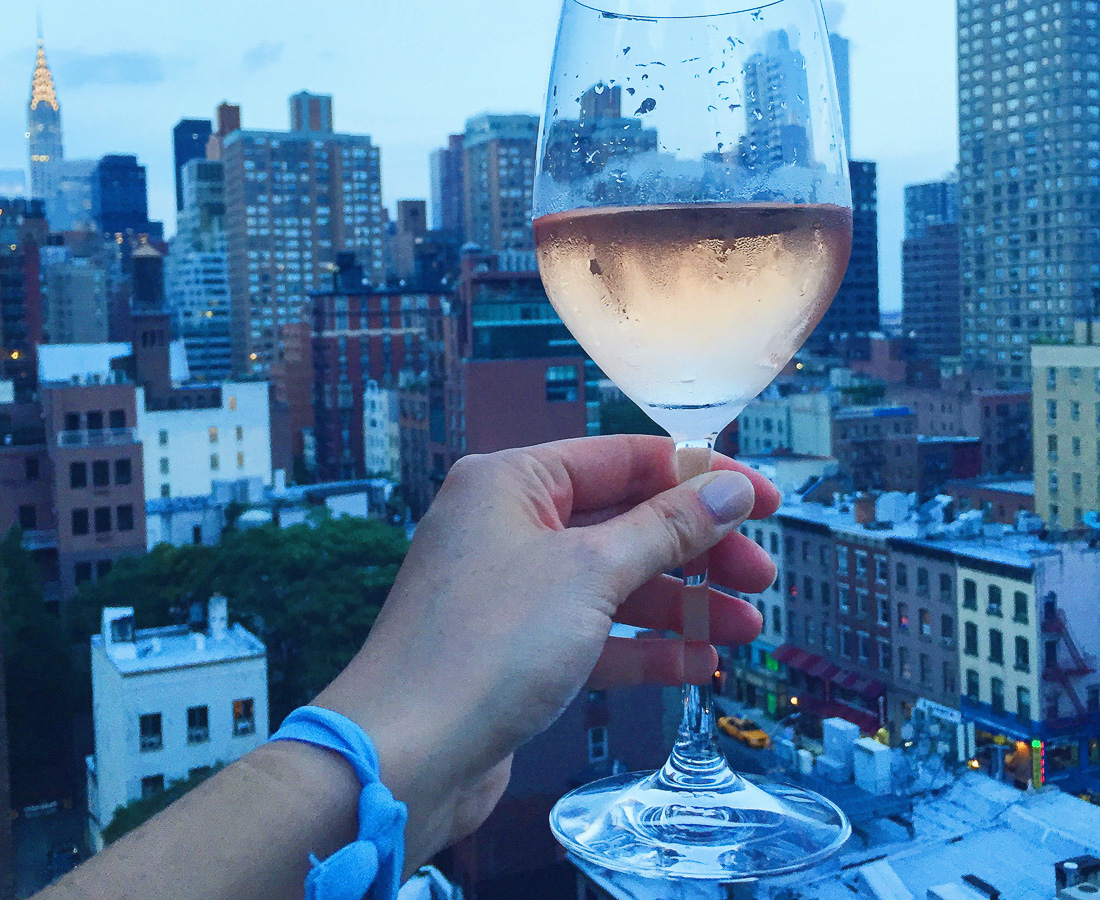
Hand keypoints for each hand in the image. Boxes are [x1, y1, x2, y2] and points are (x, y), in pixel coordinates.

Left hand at [315, 434, 779, 875]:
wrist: (406, 757)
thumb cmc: (486, 646)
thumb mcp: (590, 573)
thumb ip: (666, 528)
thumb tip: (727, 489)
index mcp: (513, 482)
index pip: (622, 459)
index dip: (699, 477)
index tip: (762, 499)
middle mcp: (509, 525)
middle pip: (624, 522)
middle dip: (696, 550)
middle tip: (760, 575)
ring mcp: (512, 588)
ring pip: (614, 581)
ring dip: (681, 604)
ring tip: (745, 628)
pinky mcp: (518, 648)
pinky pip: (594, 633)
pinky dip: (644, 646)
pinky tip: (698, 667)